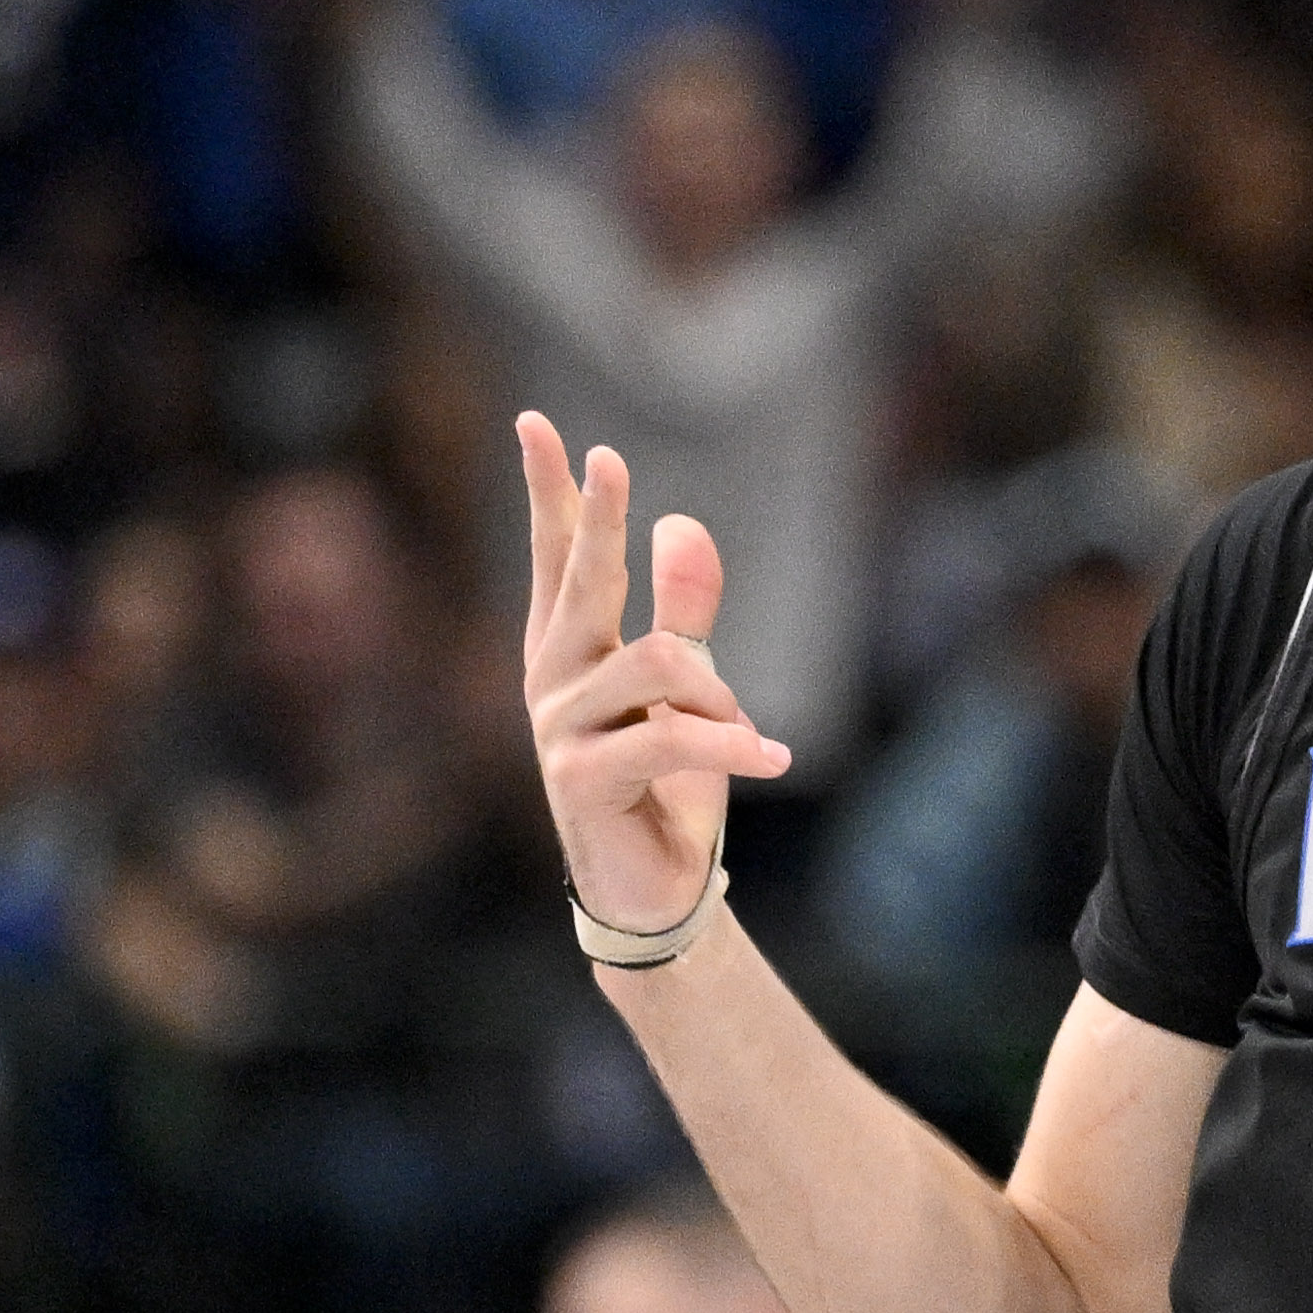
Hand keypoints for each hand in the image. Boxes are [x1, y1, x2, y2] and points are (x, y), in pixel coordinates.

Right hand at [520, 422, 793, 938]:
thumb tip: (682, 524)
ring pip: (659, 663)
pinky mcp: (582, 778)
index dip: (550, 492)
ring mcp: (560, 729)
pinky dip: (734, 745)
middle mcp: (553, 680)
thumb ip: (684, 610)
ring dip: (720, 696)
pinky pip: (674, 738)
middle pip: (583, 580)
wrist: (657, 888)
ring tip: (742, 731)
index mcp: (570, 649)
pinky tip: (773, 758)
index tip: (539, 424)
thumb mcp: (688, 687)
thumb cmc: (667, 784)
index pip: (555, 557)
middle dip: (598, 519)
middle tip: (610, 457)